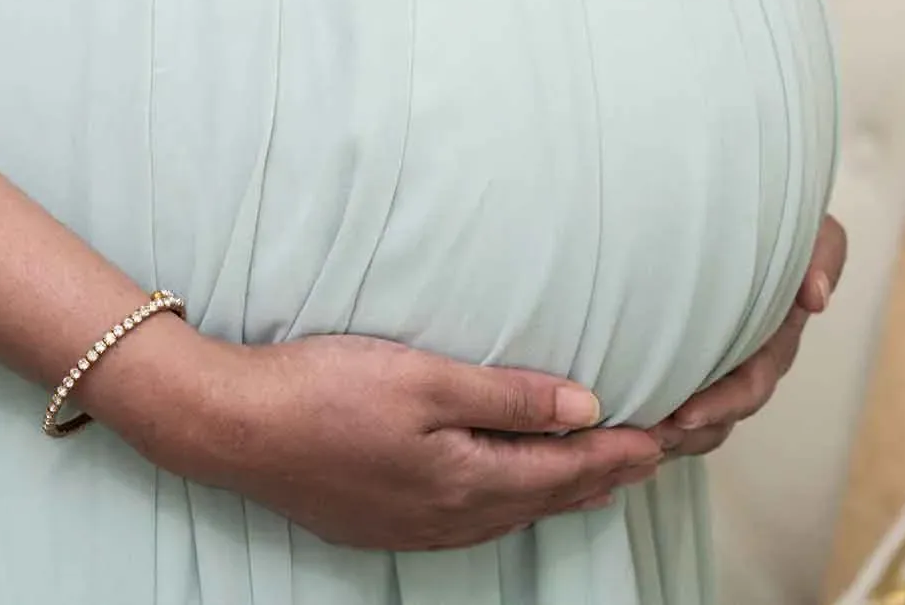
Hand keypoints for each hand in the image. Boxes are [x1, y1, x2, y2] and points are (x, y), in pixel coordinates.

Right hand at [83, 320, 664, 549]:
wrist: (234, 428)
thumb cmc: (324, 390)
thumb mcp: (424, 377)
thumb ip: (507, 395)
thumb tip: (587, 404)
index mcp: (468, 481)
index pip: (568, 471)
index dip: (622, 452)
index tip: (669, 435)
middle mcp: (452, 518)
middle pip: (548, 499)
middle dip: (603, 474)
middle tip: (651, 451)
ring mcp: (418, 527)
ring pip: (512, 510)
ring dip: (558, 487)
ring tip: (596, 465)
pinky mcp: (389, 522)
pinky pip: (474, 515)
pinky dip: (512, 494)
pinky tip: (507, 480)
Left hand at [652, 213, 847, 459]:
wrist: (744, 212)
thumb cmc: (780, 224)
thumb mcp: (816, 233)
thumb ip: (823, 256)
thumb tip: (816, 296)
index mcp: (774, 342)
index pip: (750, 385)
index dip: (721, 404)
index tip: (685, 413)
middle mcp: (746, 364)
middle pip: (720, 416)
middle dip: (686, 431)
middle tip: (647, 435)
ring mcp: (717, 367)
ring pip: (696, 422)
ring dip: (668, 435)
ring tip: (630, 438)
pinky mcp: (687, 363)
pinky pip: (674, 406)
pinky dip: (653, 421)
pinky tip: (621, 426)